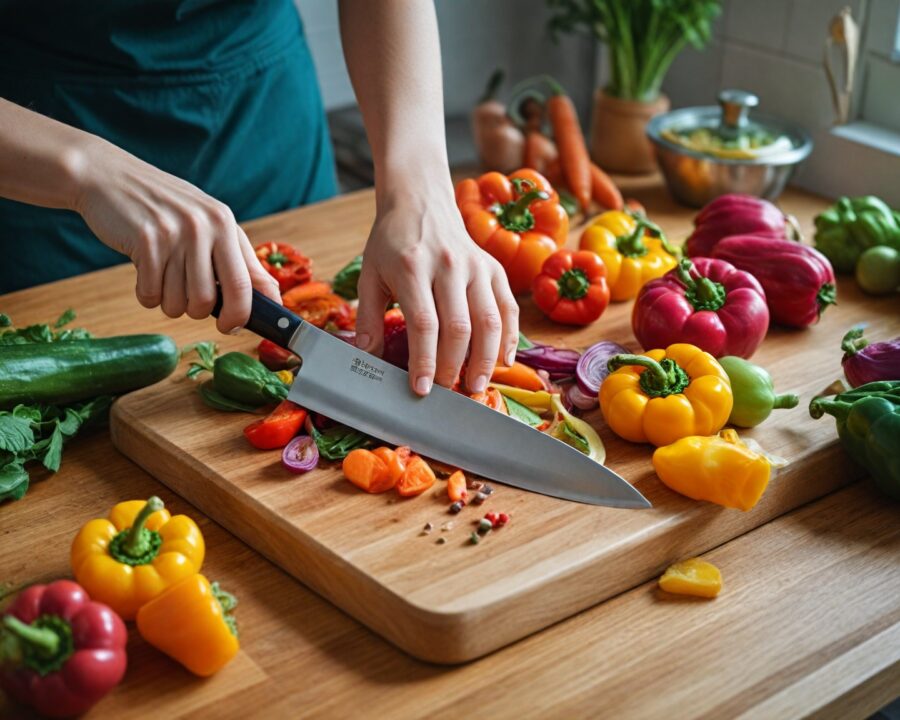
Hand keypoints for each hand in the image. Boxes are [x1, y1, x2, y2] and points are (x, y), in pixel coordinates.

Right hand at [72, 137, 280, 332]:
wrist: (107, 176)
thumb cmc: (163, 207)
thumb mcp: (208, 222)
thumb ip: (239, 259)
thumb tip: (273, 297)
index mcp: (225, 223)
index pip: (247, 284)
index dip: (243, 315)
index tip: (234, 327)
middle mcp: (204, 227)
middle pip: (209, 301)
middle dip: (198, 312)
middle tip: (187, 298)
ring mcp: (174, 233)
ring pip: (179, 303)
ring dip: (169, 303)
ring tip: (163, 277)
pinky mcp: (144, 241)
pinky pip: (150, 295)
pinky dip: (146, 295)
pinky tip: (144, 272)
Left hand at [355, 185, 518, 394]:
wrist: (420, 201)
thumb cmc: (392, 242)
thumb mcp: (369, 275)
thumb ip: (369, 319)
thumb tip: (369, 358)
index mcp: (413, 268)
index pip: (424, 323)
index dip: (425, 360)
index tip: (421, 388)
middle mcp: (448, 266)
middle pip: (459, 327)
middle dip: (453, 367)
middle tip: (445, 392)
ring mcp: (476, 266)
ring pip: (489, 321)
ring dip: (486, 359)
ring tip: (476, 385)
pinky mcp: (494, 268)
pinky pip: (508, 308)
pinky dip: (510, 338)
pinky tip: (504, 360)